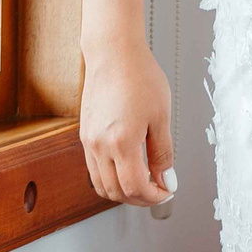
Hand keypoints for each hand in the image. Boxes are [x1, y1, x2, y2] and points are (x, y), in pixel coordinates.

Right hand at [79, 40, 175, 205]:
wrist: (113, 53)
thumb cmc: (139, 76)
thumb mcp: (161, 116)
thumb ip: (163, 153)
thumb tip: (167, 179)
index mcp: (121, 142)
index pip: (135, 187)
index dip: (154, 196)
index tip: (167, 191)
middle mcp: (99, 146)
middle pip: (116, 192)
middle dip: (139, 198)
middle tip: (159, 190)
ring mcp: (88, 141)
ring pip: (102, 185)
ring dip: (123, 192)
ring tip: (145, 183)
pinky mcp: (84, 135)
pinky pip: (94, 169)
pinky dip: (110, 178)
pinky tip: (127, 169)